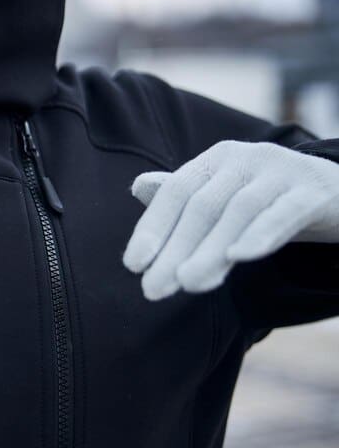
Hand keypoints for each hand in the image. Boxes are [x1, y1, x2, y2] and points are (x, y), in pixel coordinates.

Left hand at [122, 140, 338, 300]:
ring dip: (210, 250)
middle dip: (175, 249)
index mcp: (217, 160)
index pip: (176, 192)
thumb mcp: (225, 199)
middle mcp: (245, 158)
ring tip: (189, 284)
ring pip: (238, 212)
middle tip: (153, 289)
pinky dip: (260, 233)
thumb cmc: (271, 201)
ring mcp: (282, 170)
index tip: (133, 265)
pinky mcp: (314, 190)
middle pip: (202, 206)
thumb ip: (184, 198)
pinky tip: (239, 257)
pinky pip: (284, 212)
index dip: (152, 227)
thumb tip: (137, 187)